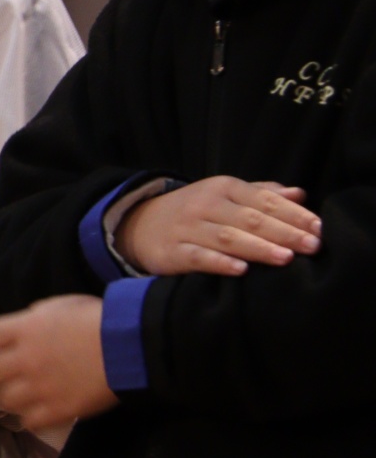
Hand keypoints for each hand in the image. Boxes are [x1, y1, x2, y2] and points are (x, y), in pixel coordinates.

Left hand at [0, 295, 115, 429]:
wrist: (128, 345)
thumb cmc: (96, 318)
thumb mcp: (57, 306)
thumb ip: (31, 320)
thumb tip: (17, 332)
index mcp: (22, 329)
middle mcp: (23, 359)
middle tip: (2, 375)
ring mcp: (39, 387)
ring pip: (3, 401)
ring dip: (8, 397)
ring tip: (19, 396)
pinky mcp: (57, 410)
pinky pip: (28, 422)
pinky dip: (30, 418)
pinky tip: (37, 412)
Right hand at [116, 177, 318, 276]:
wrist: (138, 225)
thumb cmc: (195, 212)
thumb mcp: (225, 196)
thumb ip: (262, 195)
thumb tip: (299, 194)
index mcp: (223, 187)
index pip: (265, 200)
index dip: (294, 214)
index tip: (318, 229)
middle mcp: (205, 204)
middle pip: (250, 219)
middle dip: (284, 233)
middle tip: (312, 246)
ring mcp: (187, 228)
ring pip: (227, 237)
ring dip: (258, 248)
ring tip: (285, 258)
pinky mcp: (172, 252)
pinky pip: (197, 257)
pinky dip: (219, 263)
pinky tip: (240, 270)